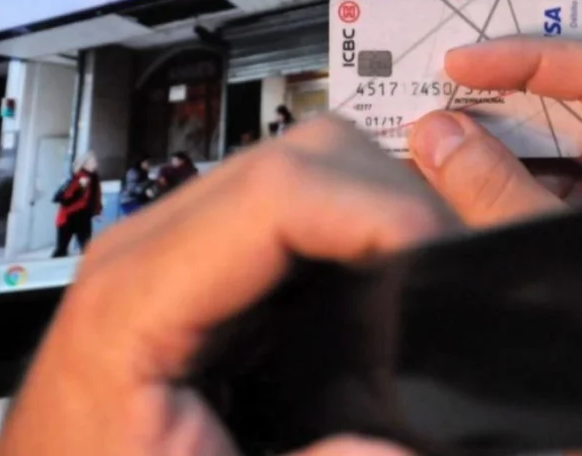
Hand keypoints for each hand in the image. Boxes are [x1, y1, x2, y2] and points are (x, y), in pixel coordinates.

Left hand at [0, 117, 457, 455]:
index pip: (276, 196)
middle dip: (393, 200)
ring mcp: (184, 242)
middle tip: (445, 270)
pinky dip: (358, 229)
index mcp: (137, 300)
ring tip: (418, 280)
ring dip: (379, 209)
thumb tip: (400, 453)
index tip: (443, 252)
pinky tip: (380, 287)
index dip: (375, 209)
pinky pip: (300, 205)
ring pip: (310, 165)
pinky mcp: (210, 256)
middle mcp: (156, 247)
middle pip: (304, 156)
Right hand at [410, 37, 581, 225]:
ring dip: (488, 144)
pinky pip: (537, 192)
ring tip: (433, 137)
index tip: (465, 62)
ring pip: (546, 153)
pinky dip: (492, 185)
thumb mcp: (558, 253)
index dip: (529, 57)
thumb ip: (497, 194)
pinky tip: (450, 181)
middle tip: (436, 93)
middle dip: (498, 101)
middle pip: (568, 109)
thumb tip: (440, 137)